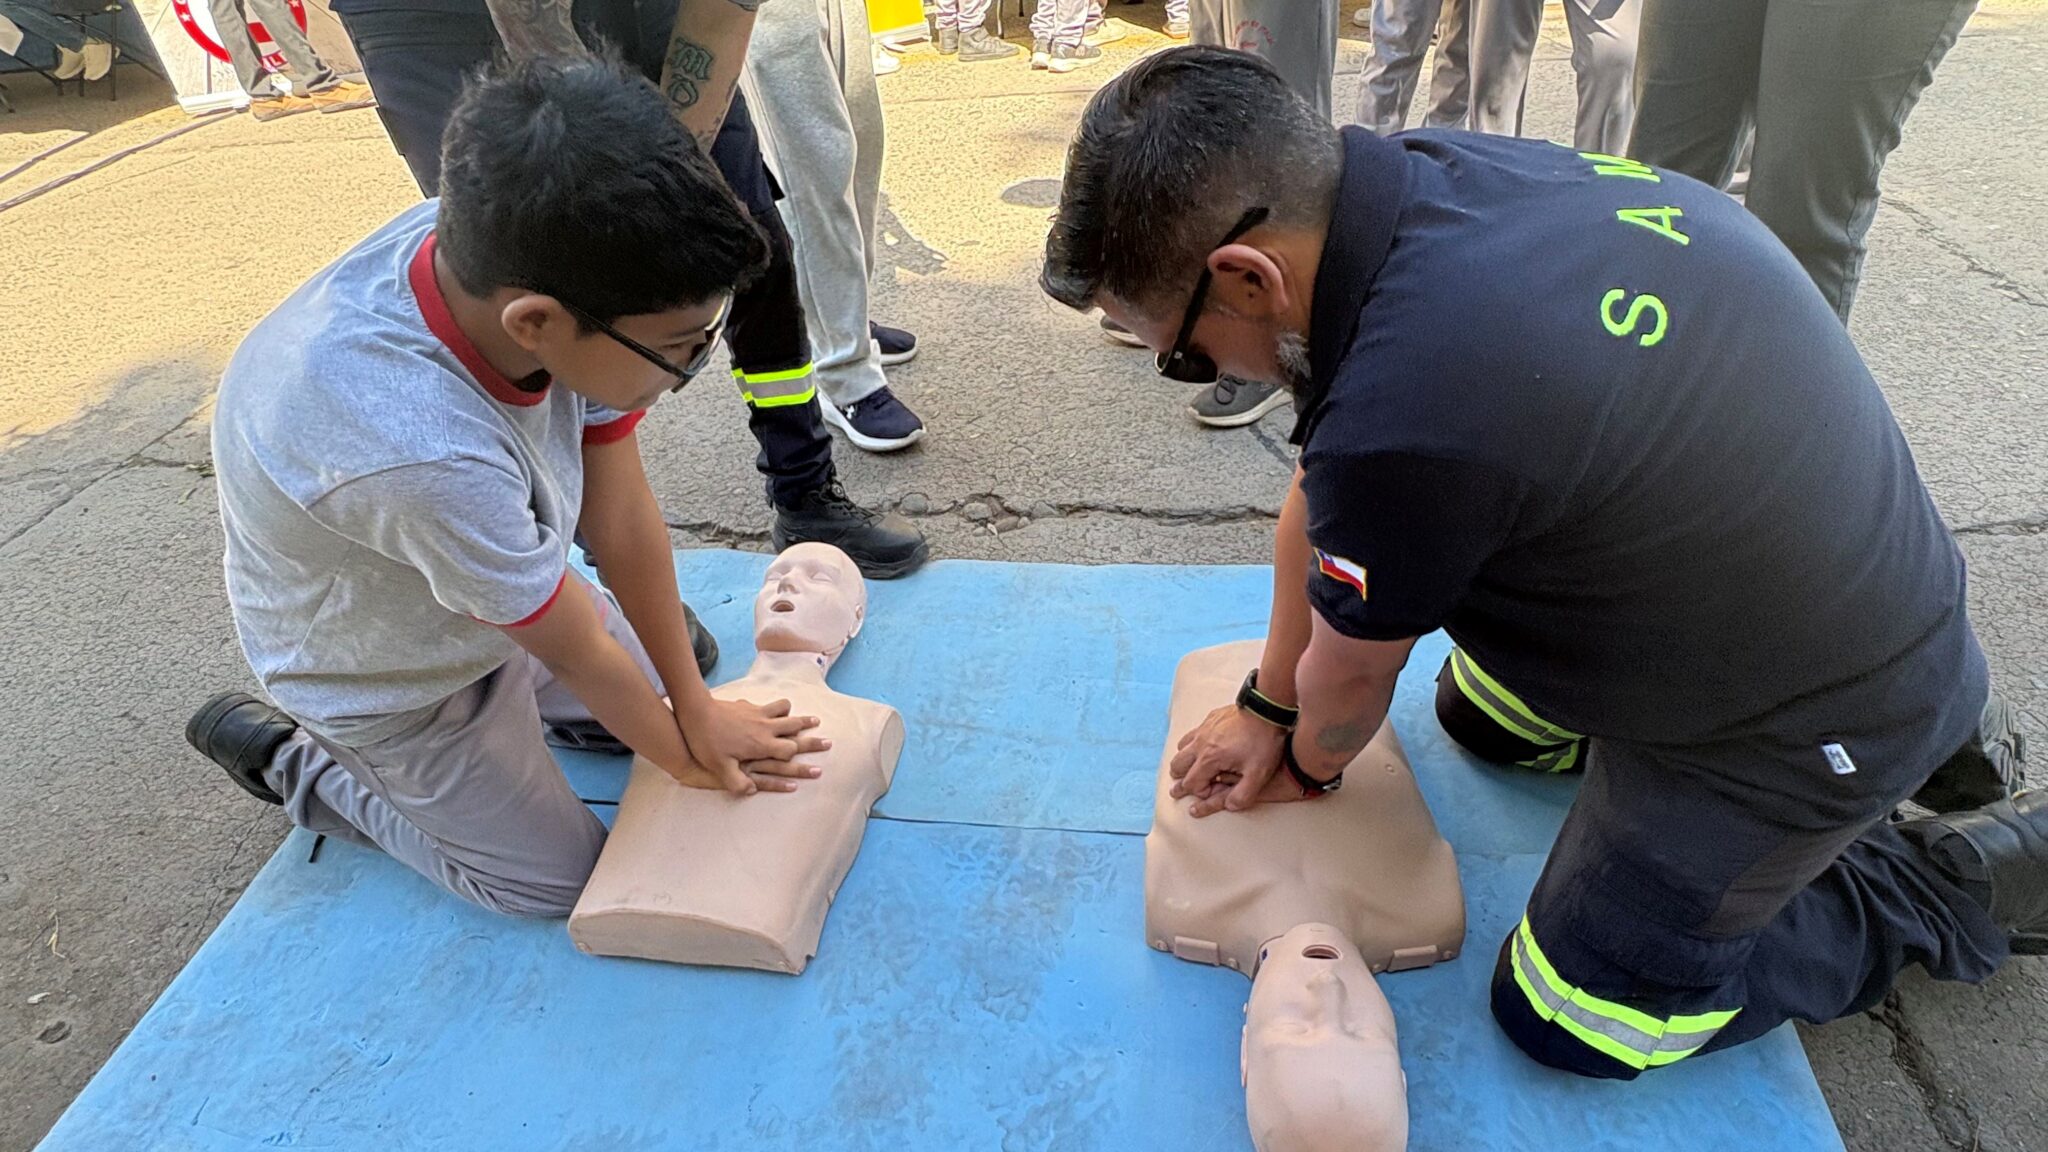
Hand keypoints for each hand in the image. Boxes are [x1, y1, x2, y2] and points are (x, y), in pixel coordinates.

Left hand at [675, 697, 827, 794]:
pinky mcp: (749, 704)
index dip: (797, 757)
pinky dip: (777, 708)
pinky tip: (776, 711)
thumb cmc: (707, 743)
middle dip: (810, 733)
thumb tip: (751, 791)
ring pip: (785, 711)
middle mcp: (765, 727)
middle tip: (825, 737)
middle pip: (794, 727)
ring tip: (807, 718)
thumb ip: (738, 783)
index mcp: (761, 744)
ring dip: (795, 715)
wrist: (696, 712)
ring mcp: (758, 713)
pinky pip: (769, 704)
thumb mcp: (721, 769)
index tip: (811, 764)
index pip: (789, 750)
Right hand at [1168, 705, 1302, 817]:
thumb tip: (1230, 806)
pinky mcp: (1210, 719)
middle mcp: (1200, 744)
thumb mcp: (1258, 776)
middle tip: (1184, 787)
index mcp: (1209, 759)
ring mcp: (1203, 729)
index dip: (1200, 793)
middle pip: (1177, 765)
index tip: (1213, 792)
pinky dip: (1192, 744)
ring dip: (1184, 761)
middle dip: (1181, 778)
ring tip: (1192, 768)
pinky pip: (1192, 734)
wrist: (1267, 710)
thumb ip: (1243, 796)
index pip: (1191, 784)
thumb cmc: (1263, 742)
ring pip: (1181, 748)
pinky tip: (1205, 747)